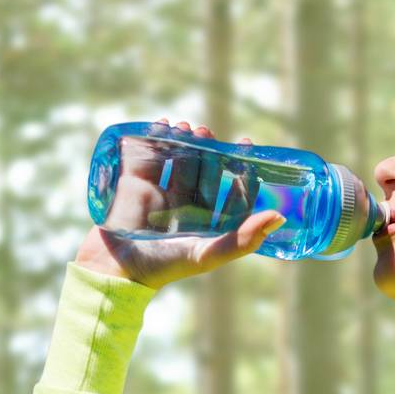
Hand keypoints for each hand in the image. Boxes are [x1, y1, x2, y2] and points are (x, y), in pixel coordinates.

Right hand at [75, 118, 285, 289]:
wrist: (114, 269)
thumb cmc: (163, 266)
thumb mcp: (206, 255)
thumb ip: (243, 240)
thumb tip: (280, 217)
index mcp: (206, 225)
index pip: (231, 193)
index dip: (242, 170)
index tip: (246, 145)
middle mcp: (186, 208)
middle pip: (205, 171)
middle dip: (209, 149)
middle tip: (208, 132)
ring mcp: (159, 195)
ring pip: (178, 160)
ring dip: (185, 141)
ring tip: (187, 128)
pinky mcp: (134, 185)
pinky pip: (148, 156)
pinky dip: (155, 138)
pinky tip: (163, 124)